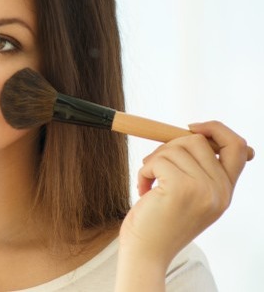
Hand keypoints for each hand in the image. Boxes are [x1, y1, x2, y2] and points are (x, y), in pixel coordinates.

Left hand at [116, 121, 250, 290]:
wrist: (147, 253)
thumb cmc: (159, 221)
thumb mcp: (189, 195)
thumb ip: (198, 169)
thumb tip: (196, 132)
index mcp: (226, 191)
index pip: (237, 147)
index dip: (216, 129)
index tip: (191, 127)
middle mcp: (221, 190)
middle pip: (198, 140)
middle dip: (169, 145)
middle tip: (154, 166)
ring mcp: (204, 190)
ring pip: (175, 147)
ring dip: (153, 160)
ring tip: (149, 182)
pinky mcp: (181, 189)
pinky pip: (158, 160)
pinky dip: (144, 171)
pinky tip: (144, 191)